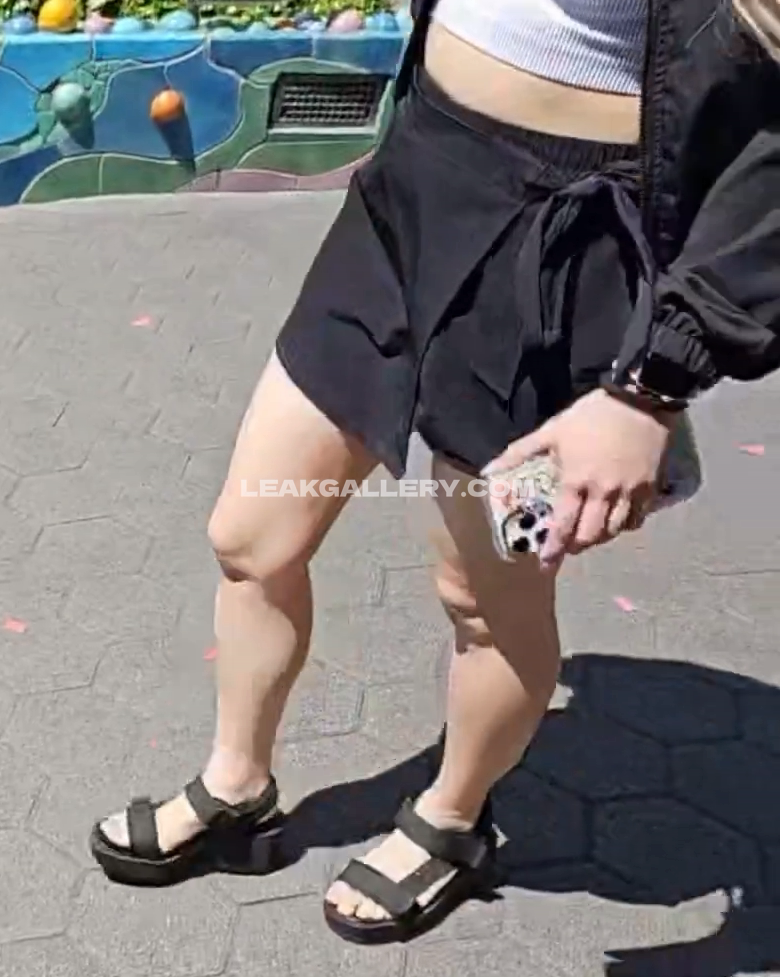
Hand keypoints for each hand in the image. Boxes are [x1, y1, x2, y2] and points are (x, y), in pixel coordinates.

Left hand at [486, 389, 673, 567]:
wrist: (639, 398)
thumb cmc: (591, 415)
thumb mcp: (551, 431)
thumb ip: (518, 454)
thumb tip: (487, 471)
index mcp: (575, 481)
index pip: (562, 526)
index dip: (553, 549)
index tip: (546, 563)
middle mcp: (603, 493)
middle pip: (590, 536)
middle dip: (576, 546)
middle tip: (567, 546)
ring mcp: (629, 492)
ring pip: (615, 531)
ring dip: (599, 538)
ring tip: (589, 533)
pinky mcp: (650, 488)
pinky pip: (637, 519)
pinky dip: (625, 526)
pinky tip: (616, 520)